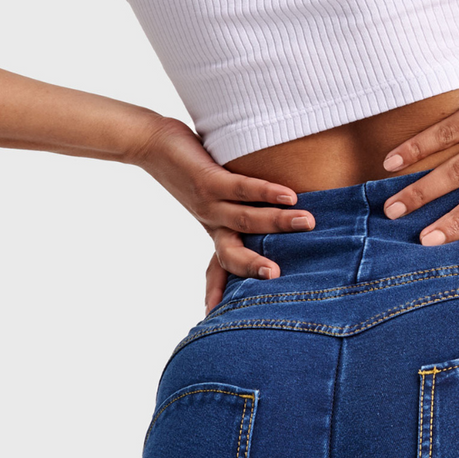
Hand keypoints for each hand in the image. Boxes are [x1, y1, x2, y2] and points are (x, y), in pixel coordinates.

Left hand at [131, 115, 313, 310]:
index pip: (221, 266)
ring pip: (246, 219)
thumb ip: (240, 203)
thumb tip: (279, 207)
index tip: (220, 314)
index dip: (222, 290)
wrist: (149, 143)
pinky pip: (242, 189)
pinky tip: (289, 194)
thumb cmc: (187, 165)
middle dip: (254, 267)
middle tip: (278, 278)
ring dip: (279, 222)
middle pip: (232, 254)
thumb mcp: (212, 192)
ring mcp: (209, 202)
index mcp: (214, 228)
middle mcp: (211, 220)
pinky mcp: (209, 179)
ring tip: (309, 222)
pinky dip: (266, 192)